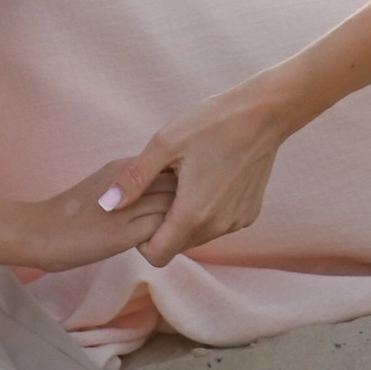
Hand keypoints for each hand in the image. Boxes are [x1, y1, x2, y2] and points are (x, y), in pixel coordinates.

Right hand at [10, 159, 175, 271]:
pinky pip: (162, 231)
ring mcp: (125, 208)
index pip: (171, 167)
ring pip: (174, 207)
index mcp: (124, 166)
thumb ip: (133, 183)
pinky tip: (167, 243)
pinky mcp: (122, 235)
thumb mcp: (105, 184)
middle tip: (190, 217)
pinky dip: (170, 236)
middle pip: (178, 184)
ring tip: (181, 231)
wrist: (41, 231)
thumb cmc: (72, 212)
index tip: (185, 198)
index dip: (183, 184)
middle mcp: (128, 181)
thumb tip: (164, 192)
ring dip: (182, 218)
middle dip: (189, 199)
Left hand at [113, 86, 287, 265]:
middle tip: (162, 186)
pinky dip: (208, 210)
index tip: (142, 209)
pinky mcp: (248, 213)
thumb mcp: (165, 143)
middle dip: (163, 224)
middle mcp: (218, 226)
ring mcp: (236, 221)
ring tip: (185, 179)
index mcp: (193, 214)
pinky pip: (218, 223)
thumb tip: (106, 204)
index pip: (157, 256)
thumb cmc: (212, 122)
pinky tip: (208, 177)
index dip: (142, 241)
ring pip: (198, 235)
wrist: (264, 113)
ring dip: (186, 217)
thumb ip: (134, 178)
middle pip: (177, 245)